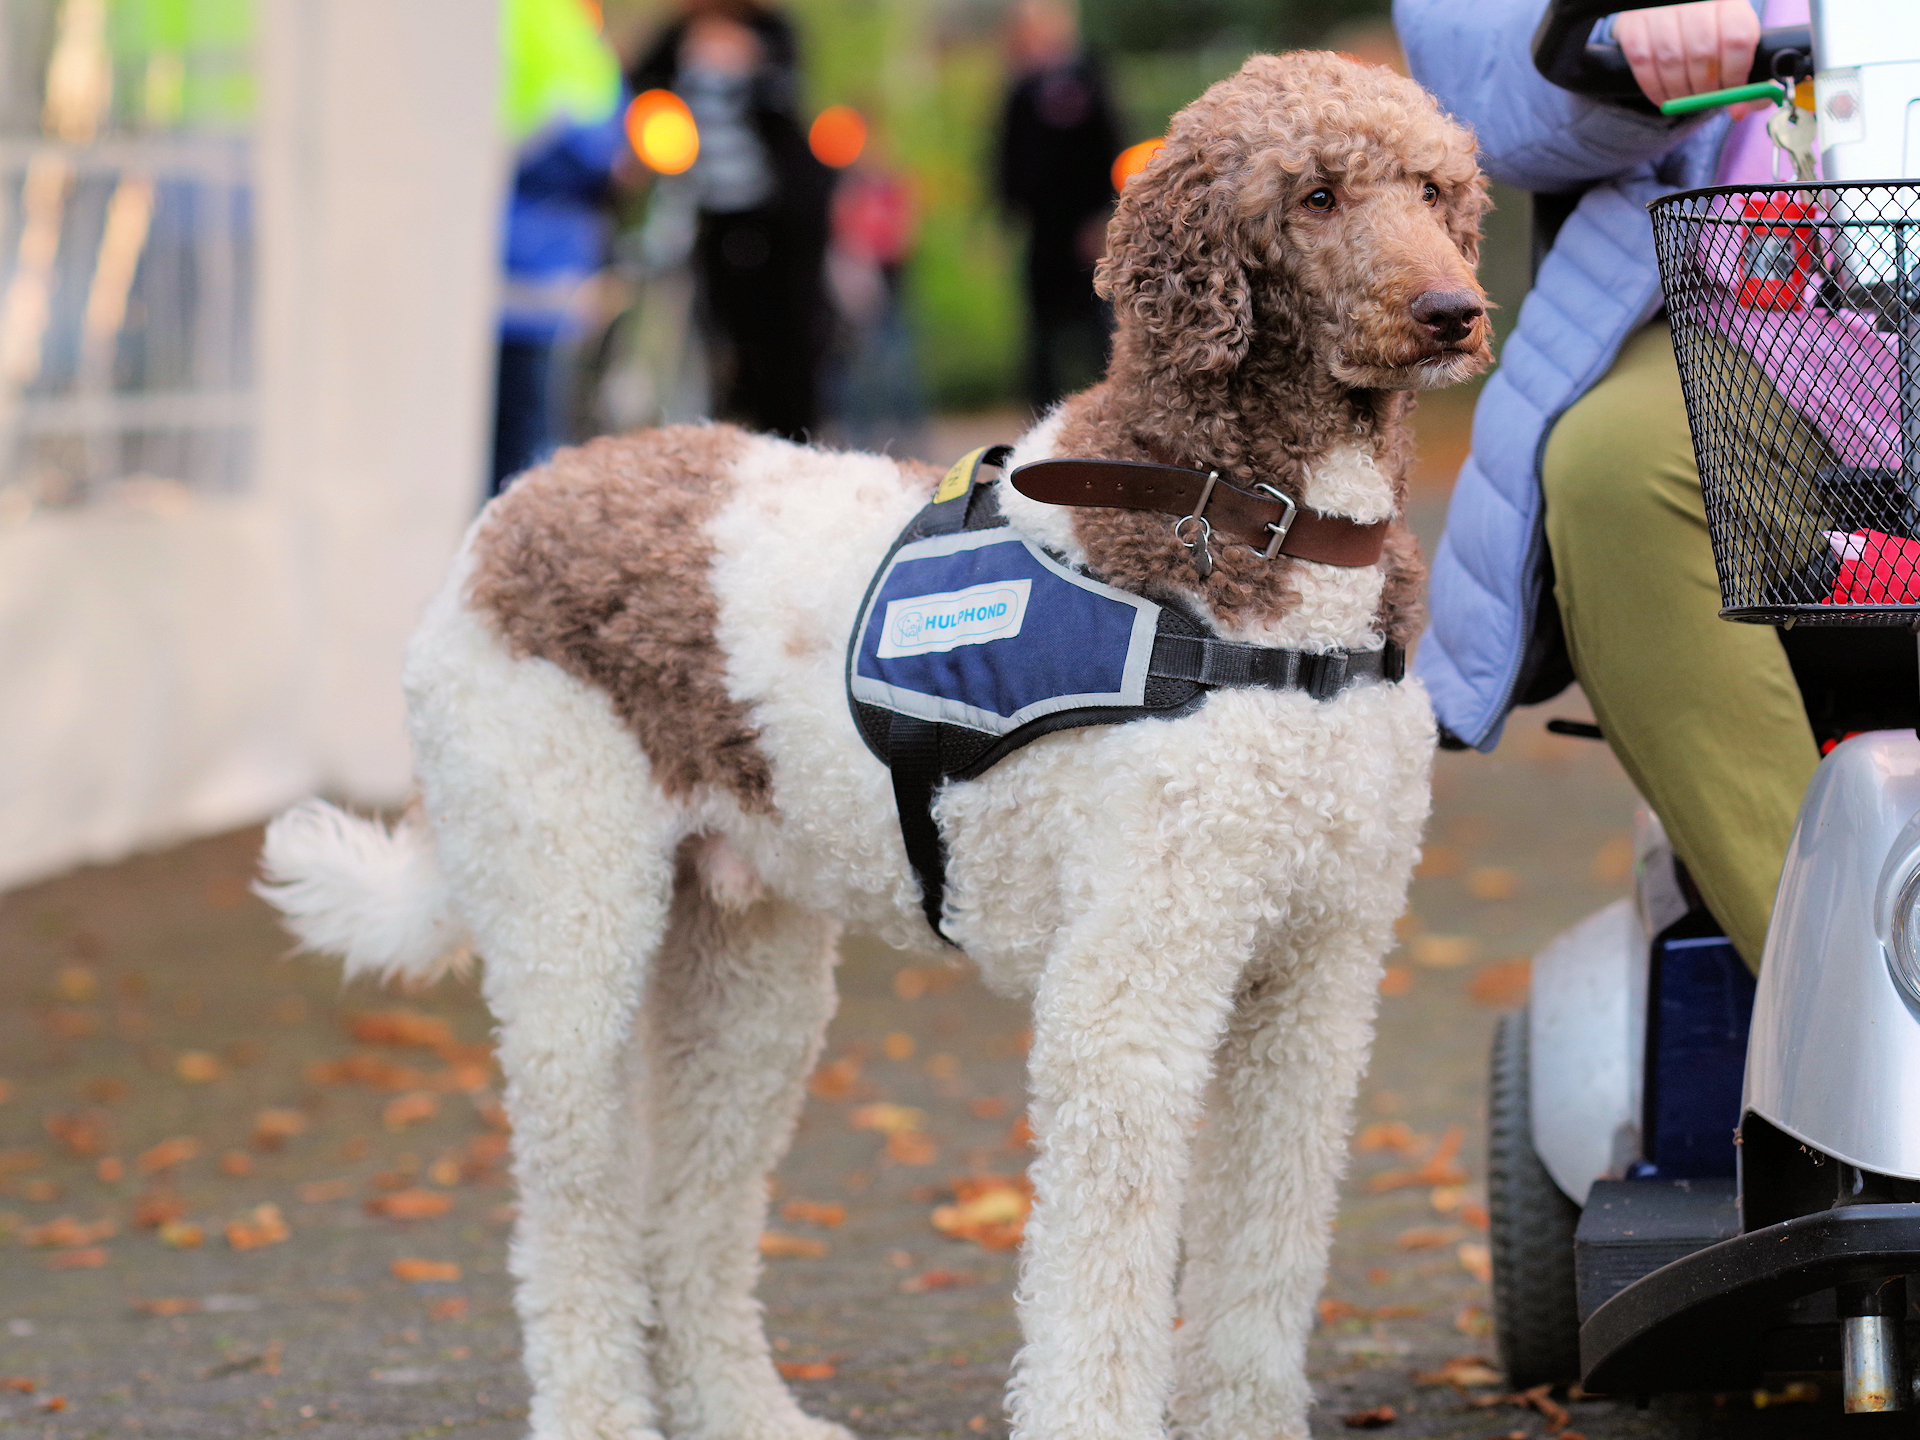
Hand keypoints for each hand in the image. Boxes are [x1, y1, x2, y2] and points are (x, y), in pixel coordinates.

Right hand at [1613, 1, 1760, 108]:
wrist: (1670, 29)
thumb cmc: (1710, 47)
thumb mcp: (1736, 59)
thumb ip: (1749, 86)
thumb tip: (1740, 111)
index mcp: (1730, 4)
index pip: (1737, 38)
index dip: (1734, 74)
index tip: (1731, 95)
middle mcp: (1697, 1)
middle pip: (1702, 52)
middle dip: (1704, 88)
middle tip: (1704, 101)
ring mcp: (1663, 10)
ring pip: (1671, 59)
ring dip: (1678, 92)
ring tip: (1684, 100)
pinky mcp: (1633, 23)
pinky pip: (1642, 62)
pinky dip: (1653, 88)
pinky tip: (1663, 98)